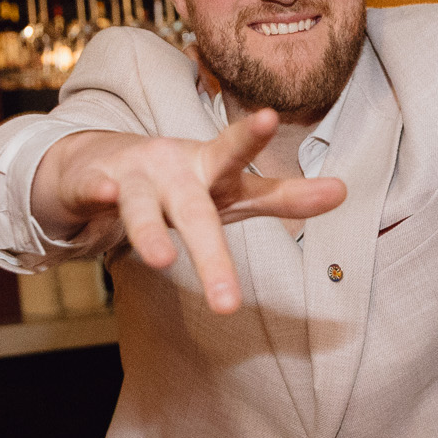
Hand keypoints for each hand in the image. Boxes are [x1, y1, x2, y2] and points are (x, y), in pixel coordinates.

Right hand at [52, 109, 346, 312]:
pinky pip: (92, 192)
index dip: (263, 154)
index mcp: (211, 171)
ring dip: (151, 232)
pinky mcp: (92, 182)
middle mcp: (175, 170)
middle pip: (196, 212)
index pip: (239, 162)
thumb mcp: (231, 192)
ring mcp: (133, 175)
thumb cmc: (181, 183)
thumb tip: (345, 191)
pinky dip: (97, 195)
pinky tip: (103, 196)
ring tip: (163, 261)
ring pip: (141, 208)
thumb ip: (283, 195)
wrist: (98, 163)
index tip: (286, 134)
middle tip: (228, 303)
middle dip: (211, 256)